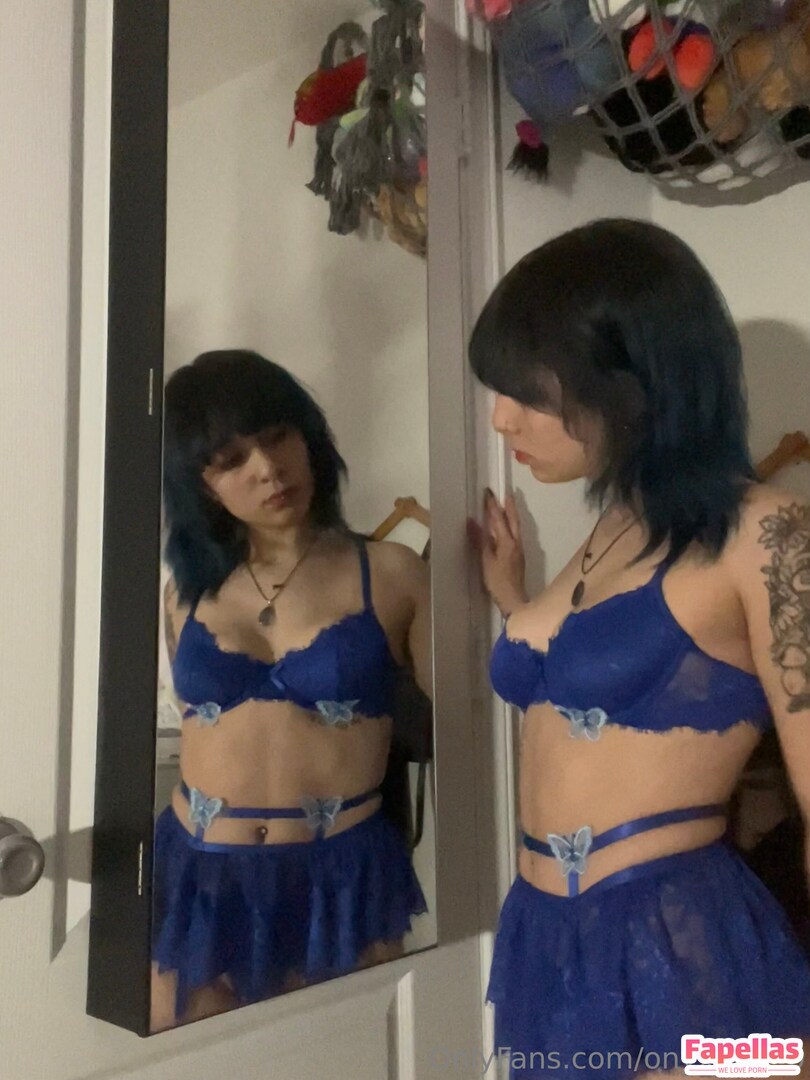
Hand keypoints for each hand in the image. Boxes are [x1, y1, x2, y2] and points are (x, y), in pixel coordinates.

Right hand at [468, 489, 526, 616]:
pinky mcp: (518, 555)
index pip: (499, 519)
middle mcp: (516, 542)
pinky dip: (510, 525)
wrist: (513, 599)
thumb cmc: (498, 581)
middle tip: (505, 493)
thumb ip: (480, 540)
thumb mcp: (486, 561)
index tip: (488, 493)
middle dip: (509, 505)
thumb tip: (472, 521)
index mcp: (508, 542)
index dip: (492, 506)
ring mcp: (519, 549)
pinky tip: (506, 526)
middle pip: (513, 520)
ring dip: (511, 514)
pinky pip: (515, 534)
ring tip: (507, 504)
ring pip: (516, 527)